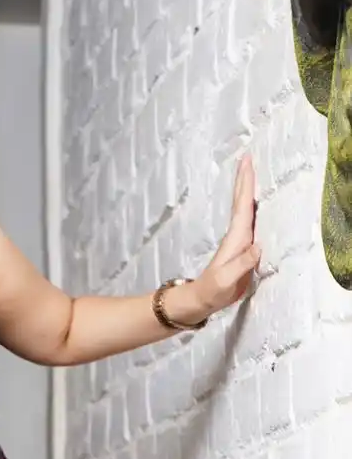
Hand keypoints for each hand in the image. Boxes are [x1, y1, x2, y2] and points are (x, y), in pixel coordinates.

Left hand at [177, 155, 261, 323]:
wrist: (200, 302)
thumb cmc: (212, 292)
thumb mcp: (226, 280)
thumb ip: (241, 264)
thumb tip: (258, 246)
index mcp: (235, 239)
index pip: (242, 206)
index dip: (246, 185)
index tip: (247, 163)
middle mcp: (237, 236)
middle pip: (241, 202)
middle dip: (245, 180)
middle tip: (247, 157)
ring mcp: (239, 242)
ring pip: (245, 209)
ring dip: (248, 191)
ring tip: (251, 172)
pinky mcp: (242, 250)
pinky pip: (249, 223)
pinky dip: (252, 209)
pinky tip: (254, 205)